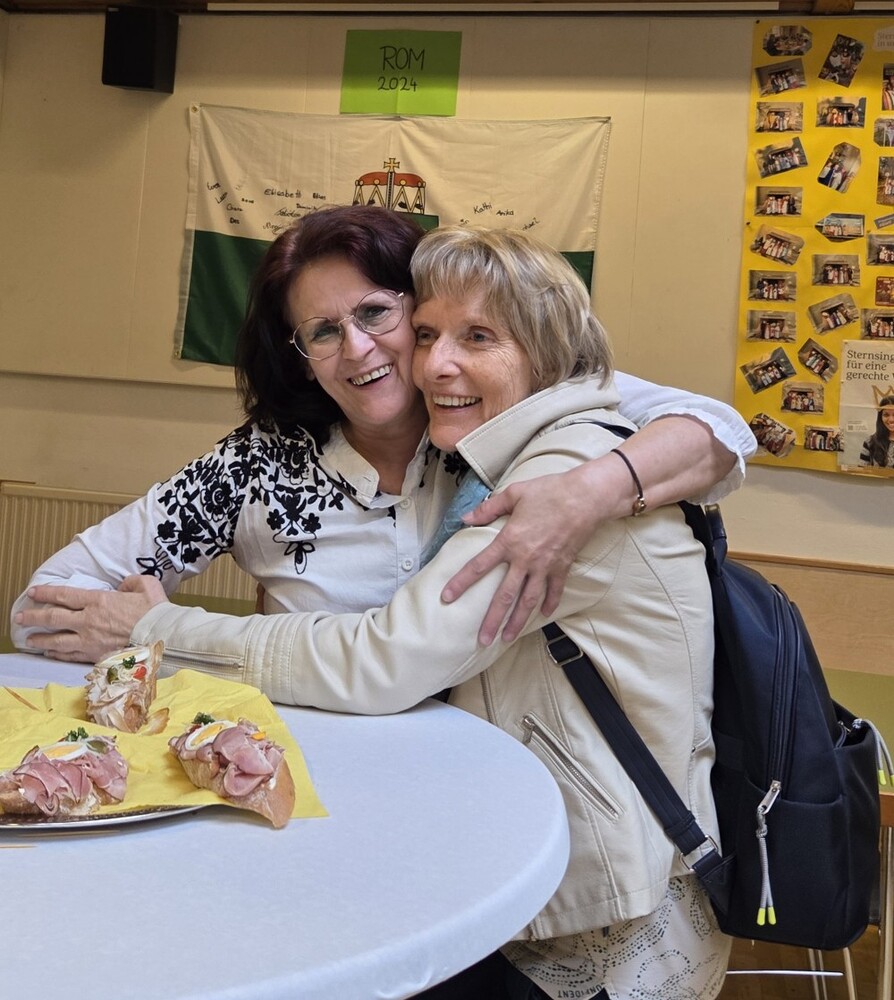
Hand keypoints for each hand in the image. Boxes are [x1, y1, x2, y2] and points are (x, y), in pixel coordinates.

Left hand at [14, 575, 167, 662]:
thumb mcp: (145, 585)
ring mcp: (90, 640)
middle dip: (33, 616)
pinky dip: (57, 654)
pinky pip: (70, 655)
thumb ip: (131, 582)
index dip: (46, 593)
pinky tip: (50, 654)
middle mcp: (88, 621)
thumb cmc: (155, 610)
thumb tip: (123, 586)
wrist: (163, 637)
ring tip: (29, 639)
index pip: (64, 595)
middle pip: (53, 618)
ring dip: (40, 639)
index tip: (33, 592)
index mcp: (98, 601)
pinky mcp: (96, 656)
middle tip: (19, 617)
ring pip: (57, 640)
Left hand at [441, 469, 602, 645]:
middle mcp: (525, 559)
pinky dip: (550, 603)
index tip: (447, 597)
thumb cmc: (549, 492)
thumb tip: (465, 518)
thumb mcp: (514, 494)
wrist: (586, 498)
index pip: (479, 566)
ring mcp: (545, 566)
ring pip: (528, 600)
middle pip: (505, 595)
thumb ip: (488, 508)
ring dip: (517, 621)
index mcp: (509, 541)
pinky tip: (544, 615)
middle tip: (482, 640)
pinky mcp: (563, 566)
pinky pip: (555, 590)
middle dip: (492, 620)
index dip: (461, 583)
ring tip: (507, 638)